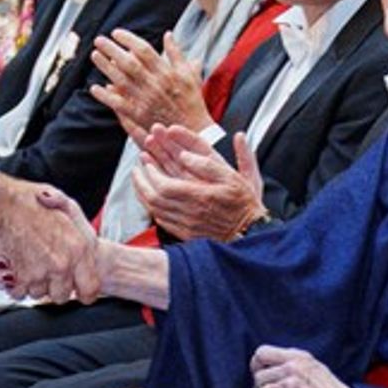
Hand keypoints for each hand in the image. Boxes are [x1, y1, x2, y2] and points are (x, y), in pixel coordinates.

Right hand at [0, 175, 99, 302]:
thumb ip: (80, 231)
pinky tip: (12, 266)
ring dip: (32, 283)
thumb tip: (86, 246)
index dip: (82, 291)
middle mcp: (62, 263)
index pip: (90, 288)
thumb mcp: (66, 206)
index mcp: (79, 248)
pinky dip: (14, 284)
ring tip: (25, 262)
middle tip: (44, 270)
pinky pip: (19, 293)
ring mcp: (41, 273)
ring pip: (39, 294)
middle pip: (61, 295)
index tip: (77, 289)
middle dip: (53, 286)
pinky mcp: (20, 278)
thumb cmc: (27, 201)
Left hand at [90, 30, 211, 140]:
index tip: (116, 33)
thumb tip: (167, 34)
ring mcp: (146, 100)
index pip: (144, 50)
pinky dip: (106, 96)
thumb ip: (177, 54)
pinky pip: (119, 104)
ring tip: (95, 55)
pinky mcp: (139, 115)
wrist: (192, 130)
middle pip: (129, 63)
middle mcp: (155, 84)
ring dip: (106, 67)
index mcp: (167, 72)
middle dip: (112, 49)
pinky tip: (94, 88)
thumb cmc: (191, 101)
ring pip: (121, 80)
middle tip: (99, 40)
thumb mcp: (189, 74)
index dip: (128, 39)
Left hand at [135, 124, 264, 240]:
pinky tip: (151, 200)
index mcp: (200, 196)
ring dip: (143, 194)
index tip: (147, 162)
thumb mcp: (233, 176)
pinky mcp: (187, 234)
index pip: (165, 185)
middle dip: (141, 182)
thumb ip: (208, 163)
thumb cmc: (243, 204)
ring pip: (156, 210)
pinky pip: (162, 221)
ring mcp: (187, 225)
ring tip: (139, 181)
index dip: (151, 173)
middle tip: (136, 170)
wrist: (251, 233)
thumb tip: (186, 154)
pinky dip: (153, 209)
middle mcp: (190, 212)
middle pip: (154, 198)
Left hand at [250, 345, 368, 387]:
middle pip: (259, 375)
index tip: (261, 374)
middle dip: (262, 387)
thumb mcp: (316, 368)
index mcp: (299, 357)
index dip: (257, 365)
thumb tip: (272, 367)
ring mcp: (289, 386)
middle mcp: (292, 368)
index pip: (262, 352)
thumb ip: (294, 364)